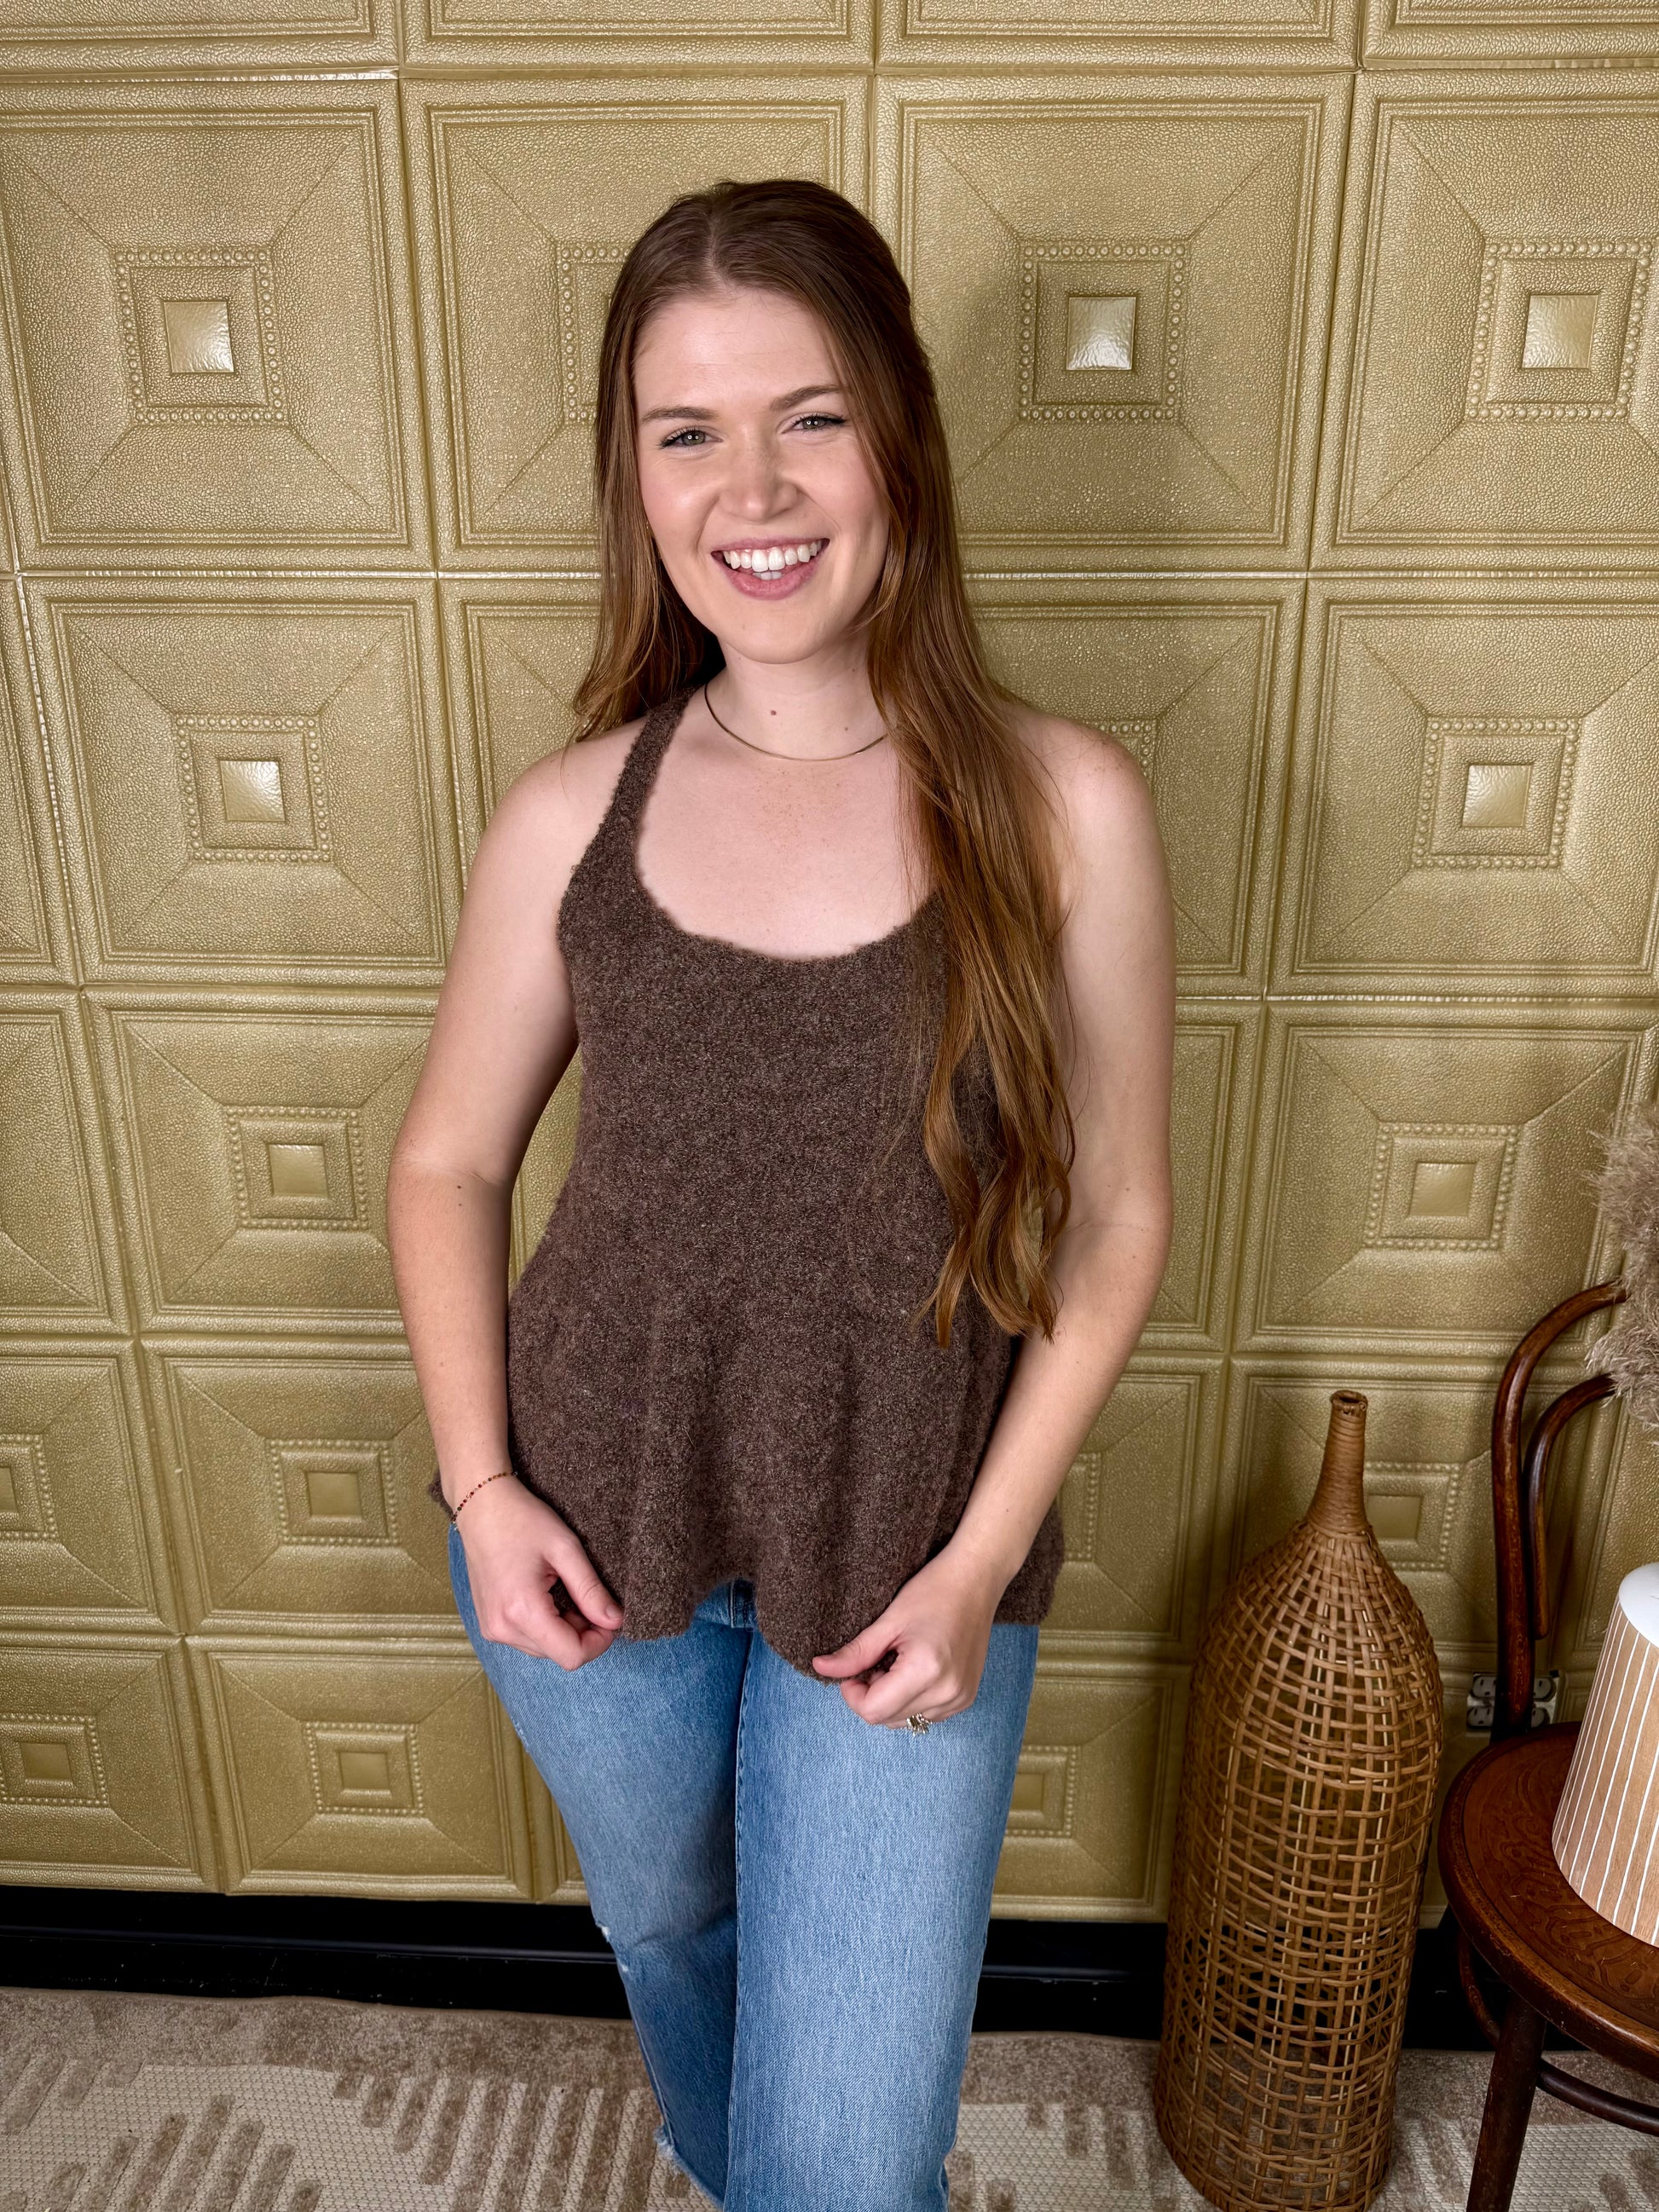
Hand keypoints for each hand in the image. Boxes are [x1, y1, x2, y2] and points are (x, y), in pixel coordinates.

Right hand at [453, 1475, 623, 1669]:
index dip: (599, 1642)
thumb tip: (615, 1621)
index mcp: (522, 1610)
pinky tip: (548, 1596)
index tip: (611, 1617)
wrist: (481, 1506)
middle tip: (589, 1596)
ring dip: (565, 1630)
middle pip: (558, 1654)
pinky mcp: (489, 1624)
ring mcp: (492, 1629)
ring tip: (565, 1591)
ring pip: (544, 1649)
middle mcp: (502, 1628)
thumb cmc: (523, 1520)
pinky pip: (527, 1639)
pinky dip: (546, 1626)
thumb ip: (591, 1590)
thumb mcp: (565, 1549)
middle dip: (584, 1633)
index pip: (571, 1656)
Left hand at [809, 1543, 1006, 1727]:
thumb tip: (820, 1668)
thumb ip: (855, 1652)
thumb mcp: (889, 1621)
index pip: (873, 1711)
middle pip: (887, 1720)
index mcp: (926, 1672)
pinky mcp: (966, 1698)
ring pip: (905, 1721)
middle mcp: (947, 1693)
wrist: (976, 1580)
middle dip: (872, 1695)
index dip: (853, 1694)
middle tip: (877, 1660)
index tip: (854, 1668)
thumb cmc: (933, 1591)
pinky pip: (926, 1714)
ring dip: (891, 1699)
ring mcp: (960, 1699)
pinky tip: (914, 1669)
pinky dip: (911, 1699)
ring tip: (897, 1662)